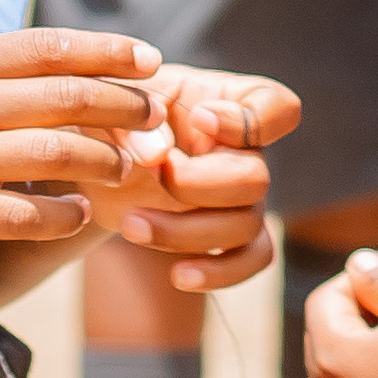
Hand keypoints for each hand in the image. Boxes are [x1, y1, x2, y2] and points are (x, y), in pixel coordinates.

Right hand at [0, 26, 162, 260]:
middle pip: (67, 98)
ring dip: (105, 162)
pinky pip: (23, 216)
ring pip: (57, 156)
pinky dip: (64, 216)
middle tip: (155, 116)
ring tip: (128, 167)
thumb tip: (38, 61)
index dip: (109, 52)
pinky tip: (83, 215)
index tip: (149, 60)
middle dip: (123, 106)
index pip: (49, 47)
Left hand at [112, 67, 301, 292]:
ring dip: (184, 231)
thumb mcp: (113, 107)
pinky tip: (178, 275)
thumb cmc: (113, 118)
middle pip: (255, 178)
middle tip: (150, 175)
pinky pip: (250, 261)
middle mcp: (246, 151)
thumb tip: (157, 155)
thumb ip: (131, 122)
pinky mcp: (229, 235)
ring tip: (130, 225)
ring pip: (244, 226)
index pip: (277, 108)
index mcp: (228, 102)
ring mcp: (243, 197)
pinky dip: (219, 272)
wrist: (99, 159)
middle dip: (196, 184)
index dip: (249, 120)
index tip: (200, 119)